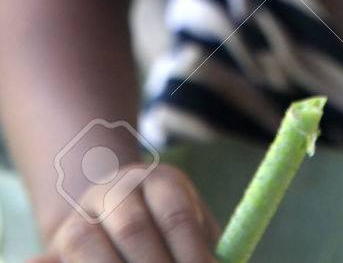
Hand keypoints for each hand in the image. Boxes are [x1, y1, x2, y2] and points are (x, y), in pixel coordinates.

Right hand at [30, 162, 221, 261]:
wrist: (111, 211)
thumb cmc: (166, 230)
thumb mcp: (188, 227)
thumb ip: (201, 248)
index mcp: (160, 181)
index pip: (176, 215)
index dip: (191, 253)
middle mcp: (117, 189)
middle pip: (133, 228)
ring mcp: (81, 215)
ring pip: (87, 243)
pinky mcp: (54, 246)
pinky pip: (47, 260)